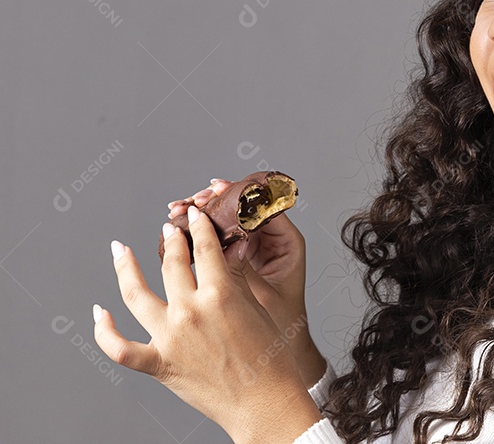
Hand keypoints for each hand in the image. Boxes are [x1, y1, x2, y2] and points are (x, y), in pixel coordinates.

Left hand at [94, 205, 321, 443]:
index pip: (205, 247)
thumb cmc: (269, 358)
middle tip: (169, 229)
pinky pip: (119, 347)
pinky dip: (104, 330)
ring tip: (122, 250)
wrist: (263, 401)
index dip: (198, 226)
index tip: (194, 215)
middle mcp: (189, 312)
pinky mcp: (158, 364)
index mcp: (219, 294)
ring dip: (125, 267)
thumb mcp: (257, 308)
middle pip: (171, 263)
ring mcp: (169, 338)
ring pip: (135, 294)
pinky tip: (100, 311)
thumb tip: (225, 251)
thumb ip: (235, 278)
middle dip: (171, 240)